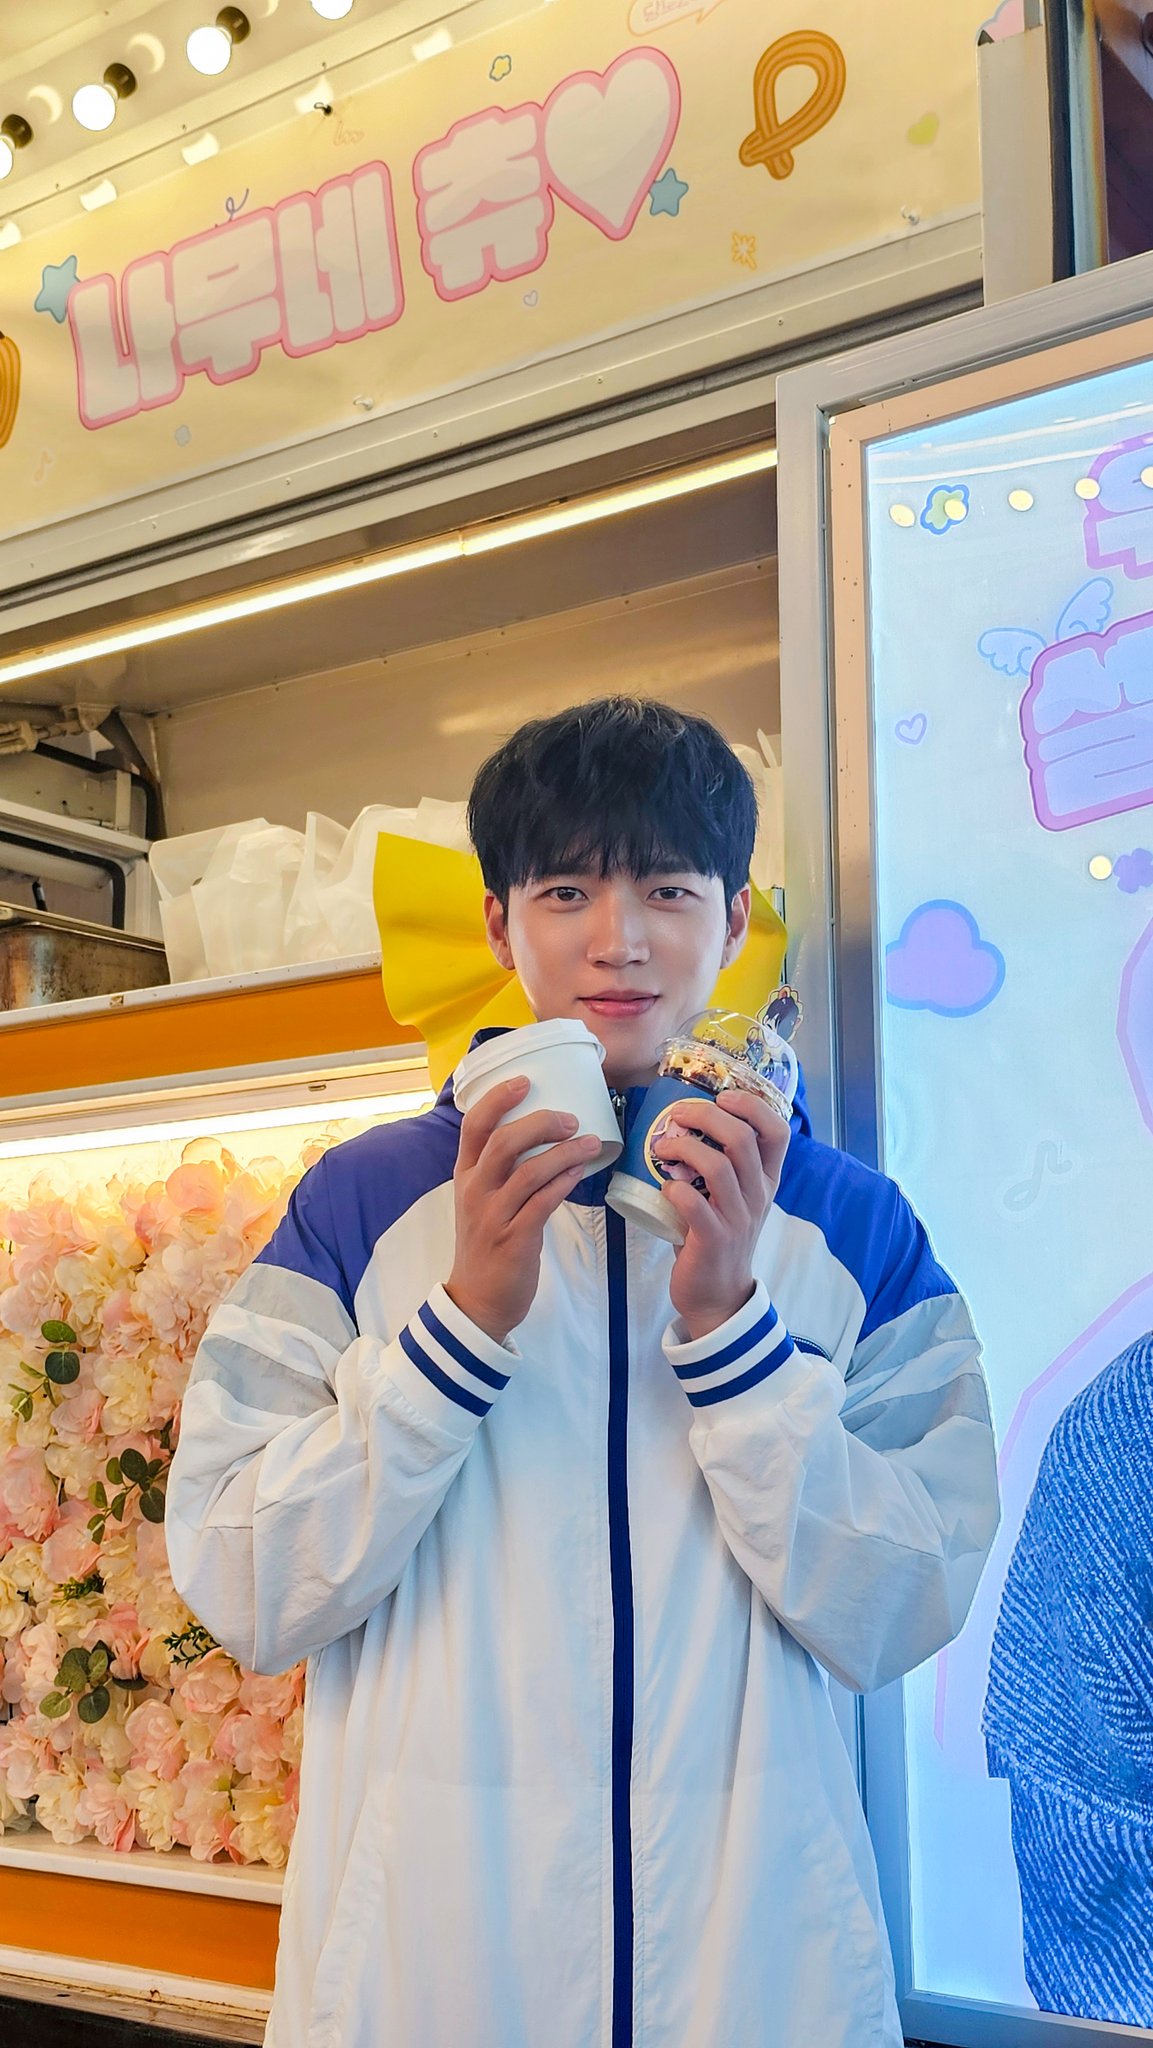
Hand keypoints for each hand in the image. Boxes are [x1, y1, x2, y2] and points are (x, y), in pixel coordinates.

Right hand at [446, 1076, 601, 1343]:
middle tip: (571, 1118)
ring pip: (528, 1171)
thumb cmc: (487, 1245)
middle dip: (540, 1123)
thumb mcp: (483, 1201)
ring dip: (564, 1153)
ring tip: (591, 1142)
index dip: (497, 1099)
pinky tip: (582, 1172)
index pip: (473, 1126)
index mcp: (465, 1176)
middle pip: (502, 1142)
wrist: (477, 1302)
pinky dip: (564, 1182)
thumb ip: (503, 1170)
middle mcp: (475, 1191)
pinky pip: (543, 1202)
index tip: (525, 1080)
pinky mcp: (514, 1239)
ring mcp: (493, 1215)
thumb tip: (544, 1135)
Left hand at [652, 1091, 790, 1342]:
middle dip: (706, 1117)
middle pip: (742, 1139)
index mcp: (766, 1179)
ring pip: (718, 1167)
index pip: (778, 1132)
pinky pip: (694, 1204)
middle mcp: (758, 1195)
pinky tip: (666, 1186)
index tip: (723, 1098)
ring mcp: (738, 1218)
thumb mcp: (733, 1196)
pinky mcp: (714, 1240)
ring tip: (662, 1147)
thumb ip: (722, 1163)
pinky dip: (675, 1188)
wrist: (718, 1294)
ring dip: (684, 1148)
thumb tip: (683, 1119)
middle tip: (678, 1116)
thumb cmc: (718, 1234)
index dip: (752, 1106)